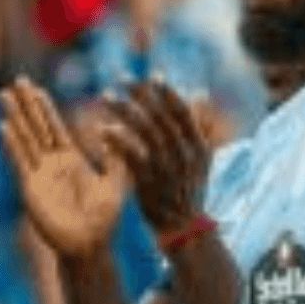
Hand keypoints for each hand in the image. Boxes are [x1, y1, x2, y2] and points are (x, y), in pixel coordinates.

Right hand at [0, 77, 127, 261]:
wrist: (90, 245)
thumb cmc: (105, 218)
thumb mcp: (117, 179)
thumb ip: (116, 154)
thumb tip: (112, 127)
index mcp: (70, 160)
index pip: (54, 127)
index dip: (44, 107)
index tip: (35, 88)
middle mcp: (51, 164)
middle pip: (35, 127)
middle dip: (26, 104)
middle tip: (15, 81)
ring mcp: (38, 175)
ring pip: (25, 139)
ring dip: (15, 117)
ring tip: (4, 96)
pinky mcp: (31, 188)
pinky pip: (20, 161)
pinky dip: (12, 144)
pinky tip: (4, 127)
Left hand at [100, 80, 211, 239]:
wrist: (182, 227)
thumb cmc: (187, 189)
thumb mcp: (201, 158)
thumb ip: (199, 126)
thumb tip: (199, 94)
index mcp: (198, 145)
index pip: (183, 112)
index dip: (168, 93)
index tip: (153, 76)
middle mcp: (184, 154)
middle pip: (161, 117)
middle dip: (141, 95)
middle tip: (120, 78)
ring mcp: (166, 168)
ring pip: (145, 132)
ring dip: (124, 112)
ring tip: (105, 96)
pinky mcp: (148, 182)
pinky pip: (131, 157)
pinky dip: (118, 141)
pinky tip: (103, 129)